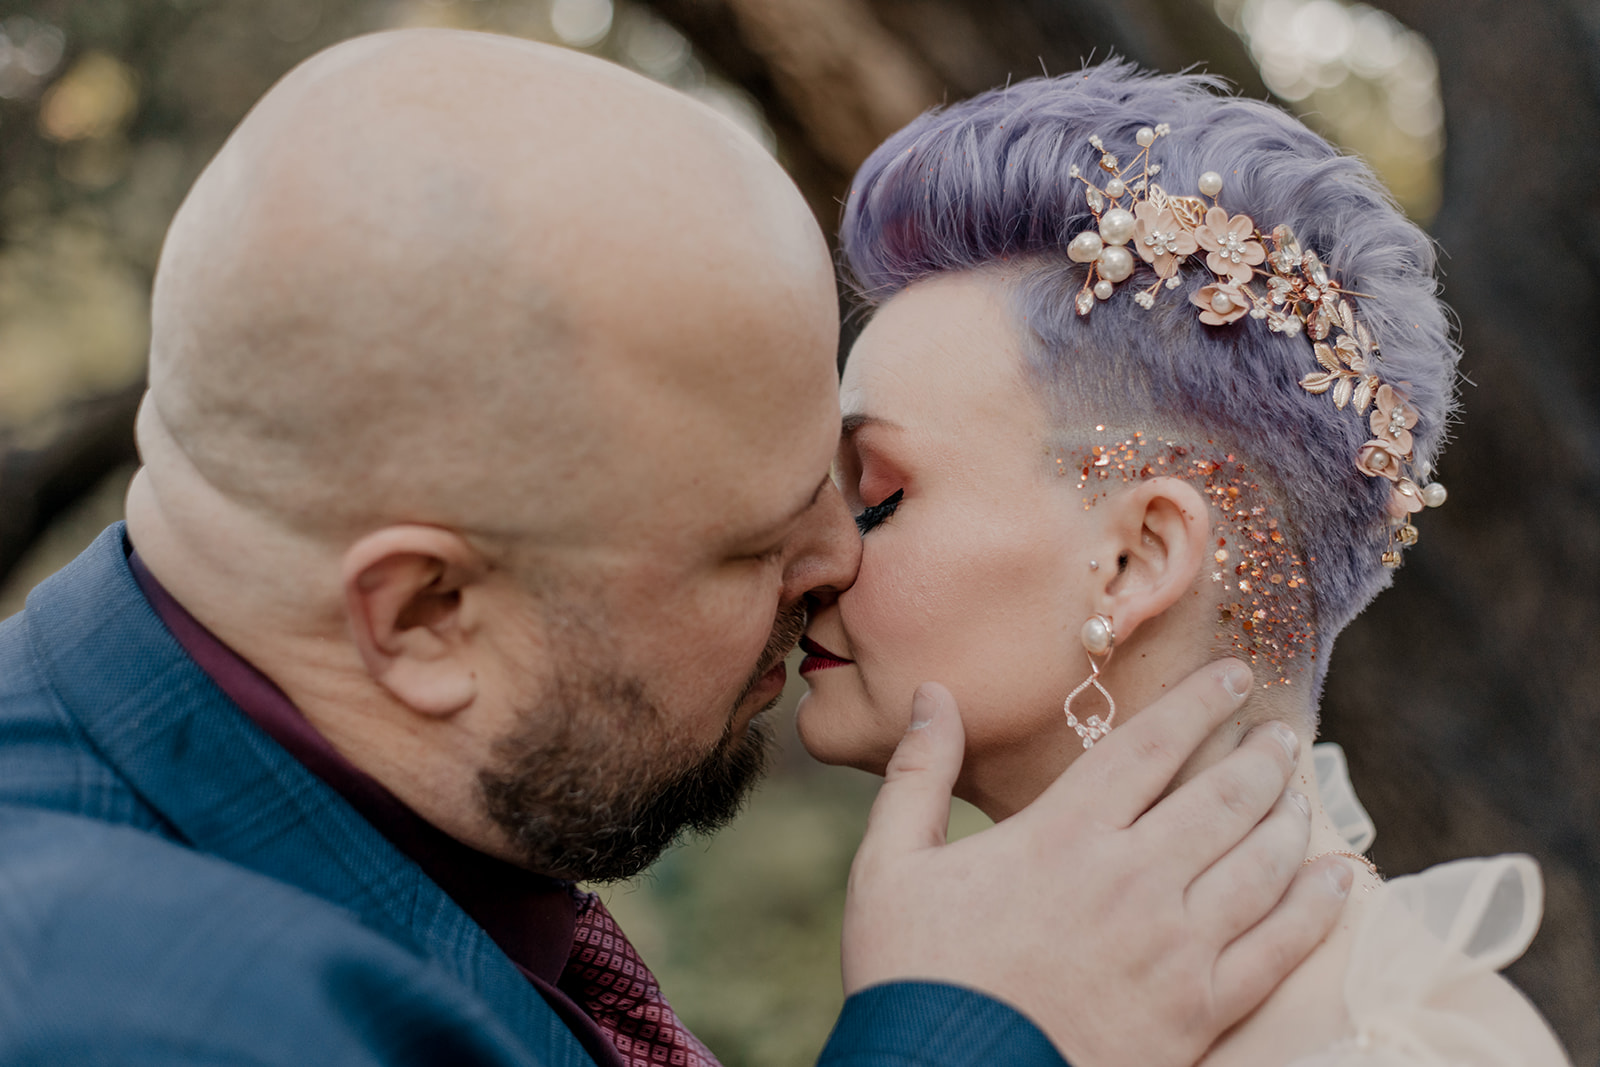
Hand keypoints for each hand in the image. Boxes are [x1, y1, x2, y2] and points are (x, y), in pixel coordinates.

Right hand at [840, 660, 1351, 1066]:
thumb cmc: (912, 976)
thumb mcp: (890, 865)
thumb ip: (918, 774)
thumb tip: (933, 695)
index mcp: (1063, 835)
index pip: (1149, 746)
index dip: (1198, 703)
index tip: (1232, 675)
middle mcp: (1131, 878)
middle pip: (1221, 797)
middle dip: (1259, 756)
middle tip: (1281, 732)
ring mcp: (1173, 947)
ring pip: (1258, 864)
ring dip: (1289, 817)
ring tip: (1301, 791)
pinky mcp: (1197, 1011)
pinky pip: (1276, 948)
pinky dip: (1314, 907)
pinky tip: (1335, 880)